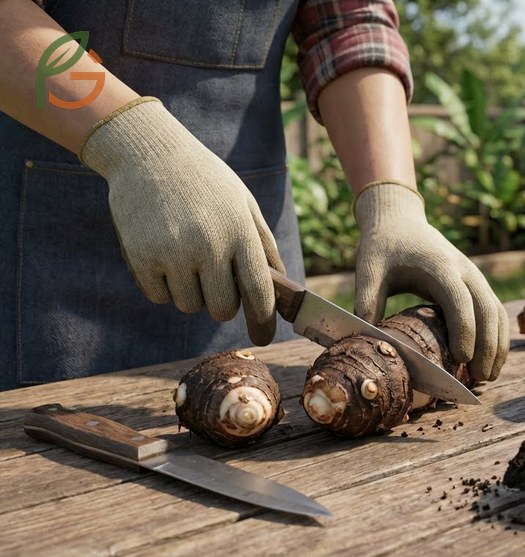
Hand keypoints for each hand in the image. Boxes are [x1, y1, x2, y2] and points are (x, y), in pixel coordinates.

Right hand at [79, 97, 284, 345]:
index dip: (263, 321)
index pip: (259, 291)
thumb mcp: (244, 203)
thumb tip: (282, 287)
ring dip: (192, 293)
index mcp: (240, 232)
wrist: (148, 153)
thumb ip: (264, 246)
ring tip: (188, 259)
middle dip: (223, 304)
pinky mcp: (142, 258)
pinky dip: (164, 286)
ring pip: (190, 306)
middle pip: (223, 308)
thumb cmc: (205, 181)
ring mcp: (173, 253)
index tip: (263, 337)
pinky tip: (164, 255)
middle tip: (217, 283)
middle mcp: (208, 245)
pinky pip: (160, 296)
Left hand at [353, 182, 508, 381]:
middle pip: (486, 309)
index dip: (464, 330)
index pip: (459, 300)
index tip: (462, 358)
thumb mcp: (368, 270)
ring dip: (498, 344)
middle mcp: (464, 269)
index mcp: (439, 266)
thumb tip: (369, 340)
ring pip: (496, 311)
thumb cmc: (382, 247)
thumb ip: (366, 301)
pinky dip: (497, 335)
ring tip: (489, 376)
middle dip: (488, 346)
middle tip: (479, 378)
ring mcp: (474, 275)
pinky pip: (494, 310)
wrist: (399, 221)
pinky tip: (491, 360)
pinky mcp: (476, 282)